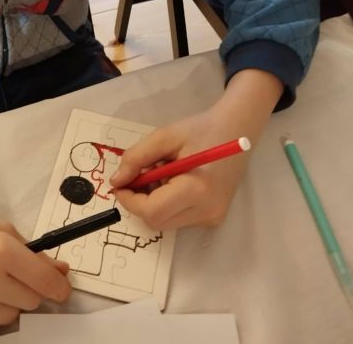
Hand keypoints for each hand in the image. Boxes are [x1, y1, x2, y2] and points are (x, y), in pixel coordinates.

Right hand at [0, 211, 70, 341]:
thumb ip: (33, 253)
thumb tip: (61, 272)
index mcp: (2, 251)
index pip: (46, 282)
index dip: (59, 288)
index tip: (62, 290)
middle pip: (32, 302)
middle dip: (26, 290)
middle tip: (6, 276)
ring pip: (12, 318)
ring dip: (5, 305)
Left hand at [109, 68, 283, 229]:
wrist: (236, 130)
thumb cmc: (200, 129)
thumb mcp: (165, 137)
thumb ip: (137, 158)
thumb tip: (116, 181)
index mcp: (196, 190)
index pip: (152, 211)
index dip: (130, 200)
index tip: (119, 183)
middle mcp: (207, 211)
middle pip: (157, 221)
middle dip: (140, 201)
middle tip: (140, 174)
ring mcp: (212, 217)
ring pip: (166, 222)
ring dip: (153, 202)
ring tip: (161, 173)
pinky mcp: (213, 218)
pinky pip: (179, 218)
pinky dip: (167, 203)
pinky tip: (173, 181)